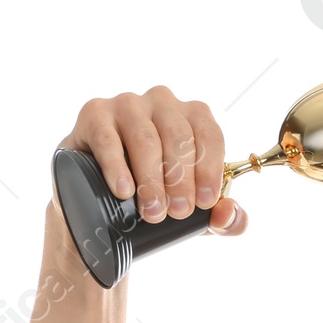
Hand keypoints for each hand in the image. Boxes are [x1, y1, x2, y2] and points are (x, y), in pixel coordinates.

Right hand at [49, 86, 247, 279]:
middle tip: (178, 213)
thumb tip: (228, 215)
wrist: (102, 199)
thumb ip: (224, 219)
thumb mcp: (195, 213)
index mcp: (193, 118)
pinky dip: (116, 166)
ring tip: (153, 212)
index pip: (209, 135)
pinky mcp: (95, 114)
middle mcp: (162, 103)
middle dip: (181, 179)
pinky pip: (107, 138)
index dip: (210, 169)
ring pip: (145, 138)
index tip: (205, 203)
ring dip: (152, 179)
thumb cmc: (159, 196)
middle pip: (178, 136)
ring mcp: (127, 105)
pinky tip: (123, 190)